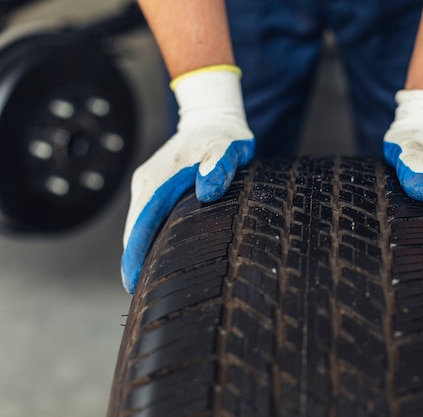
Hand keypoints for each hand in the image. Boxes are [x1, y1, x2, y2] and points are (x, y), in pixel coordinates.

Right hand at [121, 66, 254, 292]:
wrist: (212, 119)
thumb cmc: (223, 137)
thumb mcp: (228, 148)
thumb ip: (219, 166)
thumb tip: (206, 190)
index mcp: (160, 178)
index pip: (142, 222)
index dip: (136, 253)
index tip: (132, 282)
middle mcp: (147, 182)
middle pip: (133, 229)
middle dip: (134, 260)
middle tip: (140, 294)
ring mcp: (147, 183)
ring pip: (137, 224)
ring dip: (138, 250)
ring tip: (144, 283)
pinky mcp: (152, 185)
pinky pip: (144, 217)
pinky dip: (144, 237)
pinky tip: (154, 256)